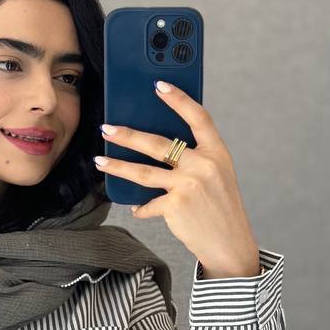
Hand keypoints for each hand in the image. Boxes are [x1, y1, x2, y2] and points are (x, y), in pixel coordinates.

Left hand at [96, 80, 260, 278]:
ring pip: (143, 171)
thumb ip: (195, 158)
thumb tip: (157, 146)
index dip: (179, 99)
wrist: (230, 244)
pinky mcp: (176, 206)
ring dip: (117, 165)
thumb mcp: (216, 176)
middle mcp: (204, 165)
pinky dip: (141, 207)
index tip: (159, 85)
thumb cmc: (219, 207)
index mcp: (217, 153)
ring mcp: (189, 185)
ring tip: (100, 160)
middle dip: (128, 135)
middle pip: (159, 143)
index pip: (198, 117)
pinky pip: (148, 203)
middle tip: (106, 128)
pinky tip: (136, 208)